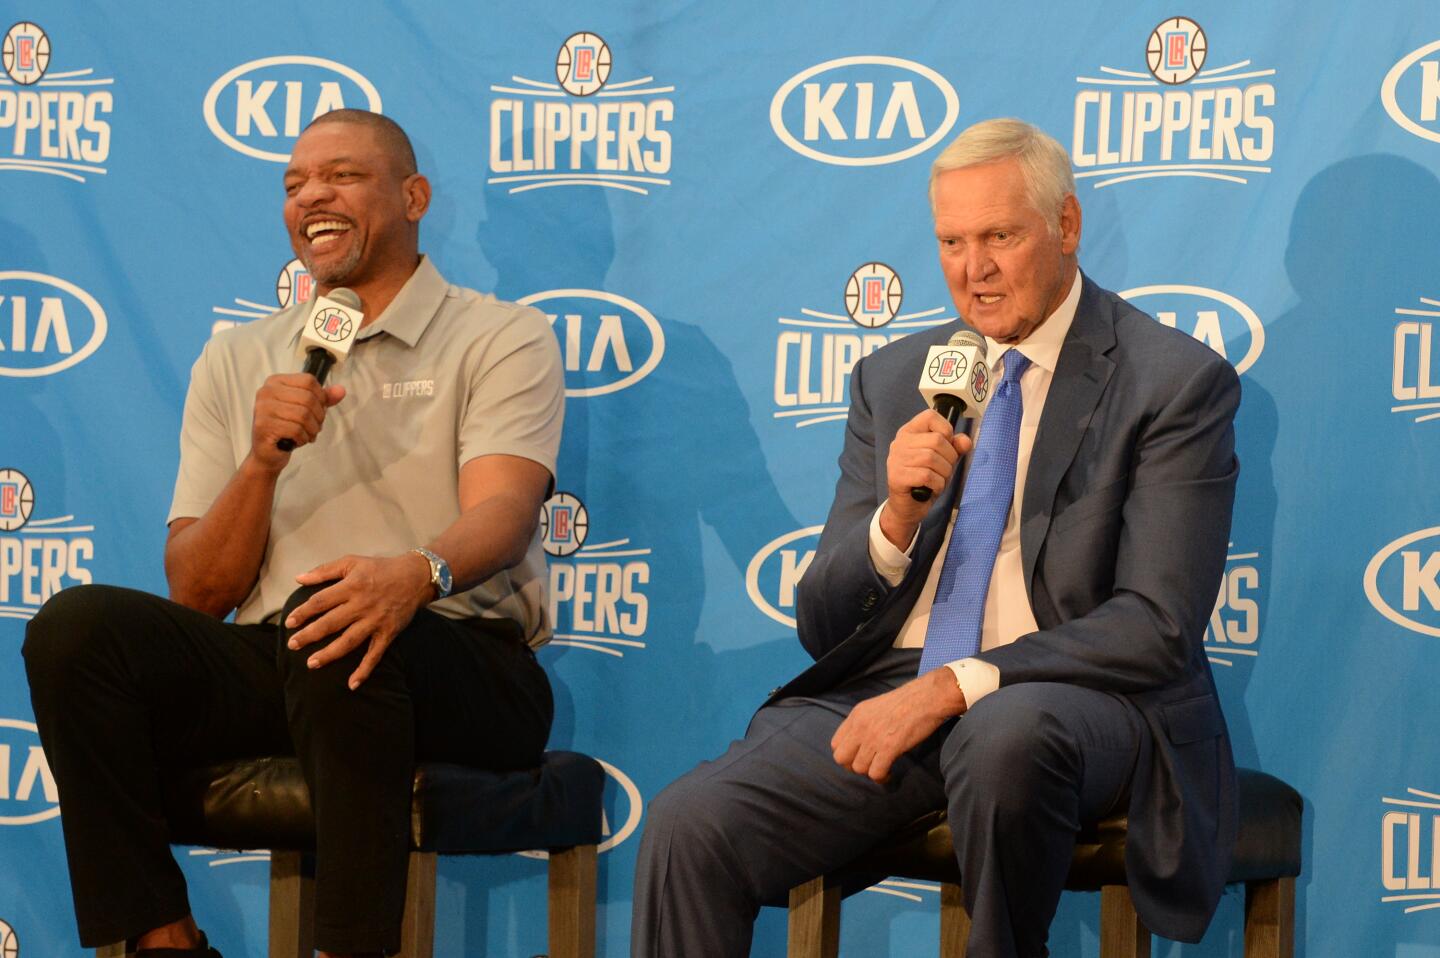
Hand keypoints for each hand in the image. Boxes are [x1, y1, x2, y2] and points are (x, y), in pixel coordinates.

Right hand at [250, 373, 345, 470]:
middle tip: (315, 427)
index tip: (318, 410)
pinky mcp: (263, 425)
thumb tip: (341, 390)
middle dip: (318, 416)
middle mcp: (266, 391)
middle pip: (308, 398)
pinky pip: (295, 429)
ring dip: (312, 429)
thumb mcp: (306, 409)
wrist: (268, 453)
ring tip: (308, 434)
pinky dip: (303, 438)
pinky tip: (299, 440)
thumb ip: (323, 399)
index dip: (321, 397)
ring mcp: (263, 408)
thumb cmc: (286, 428)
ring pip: (303, 415)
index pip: (309, 381)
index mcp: (276, 382)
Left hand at [284, 553, 433, 688]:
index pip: (321, 601)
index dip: (303, 612)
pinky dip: (364, 670)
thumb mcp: (352, 562)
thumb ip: (325, 570)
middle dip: (310, 635)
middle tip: (292, 645)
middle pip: (331, 623)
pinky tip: (352, 684)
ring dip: (329, 654)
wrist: (416, 577)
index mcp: (352, 586)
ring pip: (349, 641)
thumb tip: (299, 579)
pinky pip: (375, 654)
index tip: (289, 623)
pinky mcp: (388, 633)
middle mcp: (362, 605)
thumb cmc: (381, 568)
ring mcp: (376, 621)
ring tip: (312, 663)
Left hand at [831, 669, 968, 782]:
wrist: (927, 698)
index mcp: (856, 715)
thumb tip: (859, 744)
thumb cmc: (907, 702)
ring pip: (859, 768)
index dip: (846, 754)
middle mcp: (860, 726)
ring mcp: (873, 737)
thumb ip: (863, 723)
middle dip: (852, 767)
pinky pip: (876, 772)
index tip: (859, 756)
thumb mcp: (875, 707)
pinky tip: (889, 773)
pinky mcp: (889, 747)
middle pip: (841, 758)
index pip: (835, 743)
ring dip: (870, 773)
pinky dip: (882, 777)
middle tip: (868, 766)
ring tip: (882, 769)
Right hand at [881, 409, 973, 545]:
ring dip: (944, 473)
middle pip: (936, 440)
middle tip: (944, 470)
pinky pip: (927, 476)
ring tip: (938, 480)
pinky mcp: (896, 477)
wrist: (908, 507)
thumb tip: (965, 441)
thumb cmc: (926, 480)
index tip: (946, 446)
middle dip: (949, 458)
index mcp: (909, 432)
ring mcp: (896, 459)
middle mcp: (900, 442)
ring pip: (932, 458)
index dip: (946, 430)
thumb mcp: (944, 460)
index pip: (930, 416)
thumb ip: (955, 447)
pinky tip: (932, 488)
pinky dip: (937, 484)